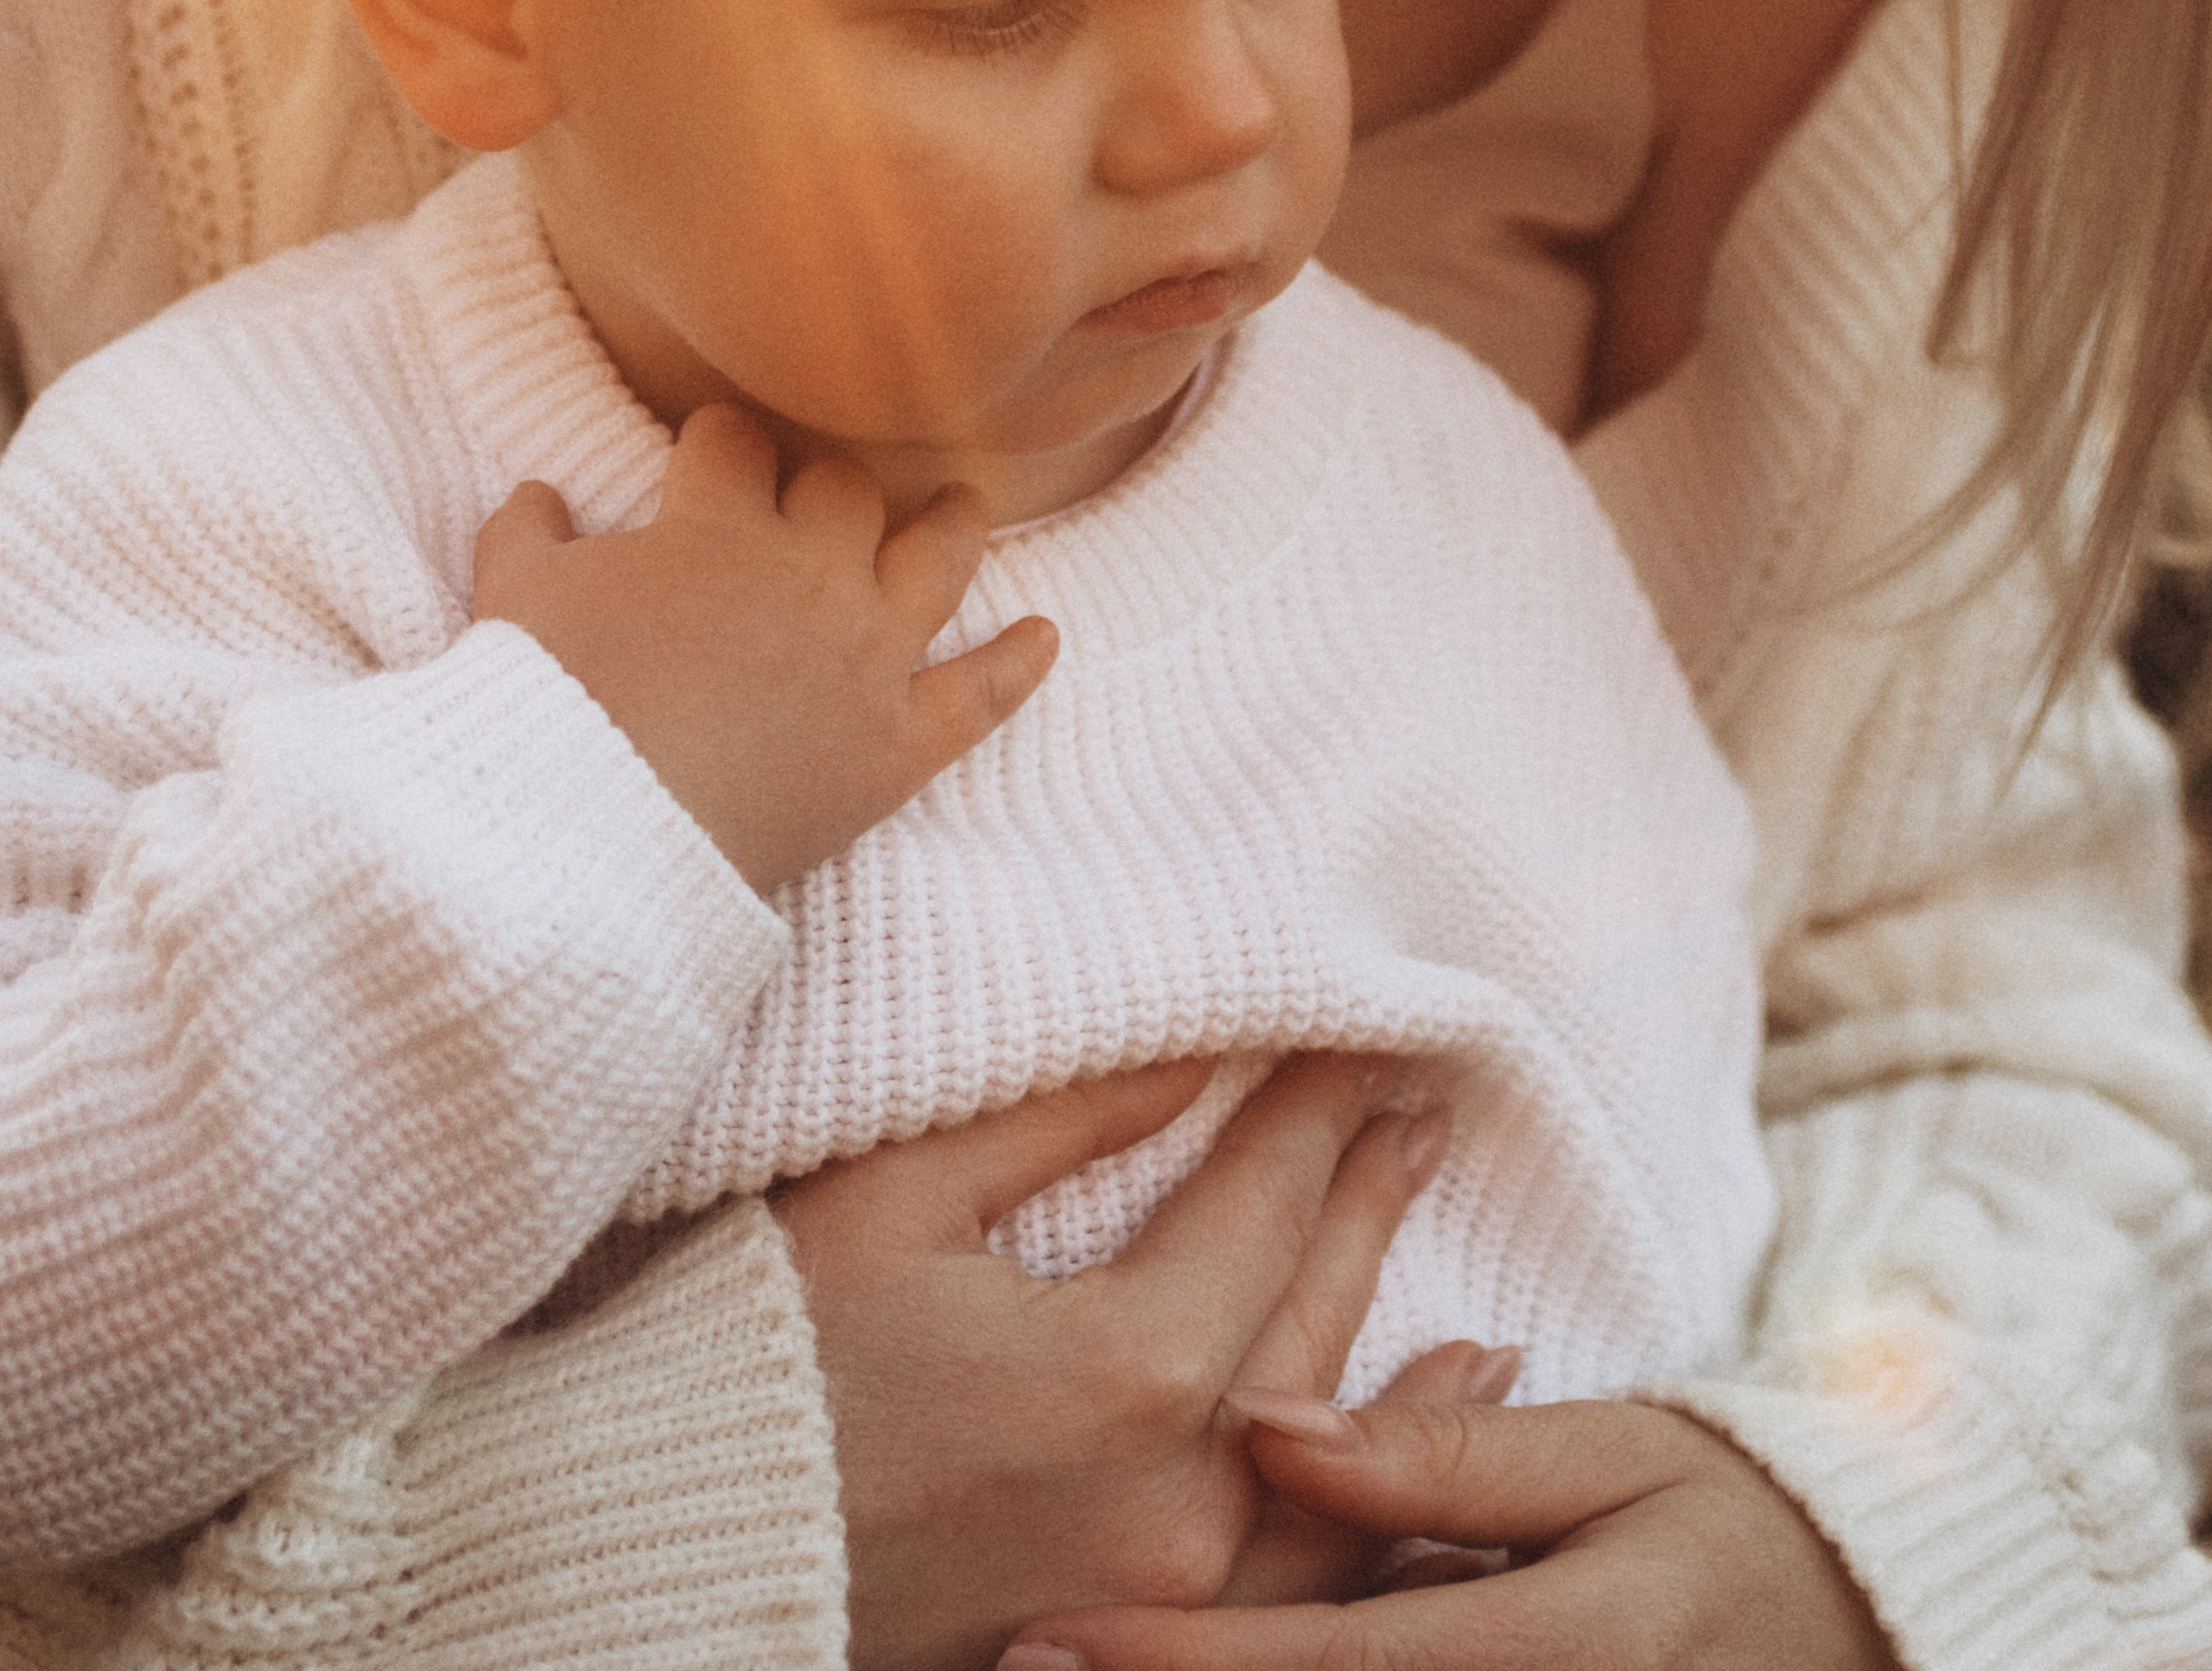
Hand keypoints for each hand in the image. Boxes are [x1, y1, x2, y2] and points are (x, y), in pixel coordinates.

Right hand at [470, 403, 1054, 888]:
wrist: (592, 835)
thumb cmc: (545, 708)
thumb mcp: (513, 599)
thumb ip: (528, 532)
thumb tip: (538, 491)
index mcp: (715, 526)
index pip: (733, 443)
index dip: (721, 441)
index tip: (715, 448)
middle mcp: (809, 571)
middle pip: (843, 489)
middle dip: (827, 480)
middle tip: (819, 491)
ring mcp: (865, 655)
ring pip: (938, 558)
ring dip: (954, 524)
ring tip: (966, 504)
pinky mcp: (897, 744)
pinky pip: (979, 695)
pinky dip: (1018, 664)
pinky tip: (1045, 637)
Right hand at [774, 1051, 1473, 1670]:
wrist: (661, 1558)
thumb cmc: (759, 1356)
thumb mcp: (898, 1196)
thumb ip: (1063, 1116)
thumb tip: (1197, 1041)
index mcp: (1126, 1365)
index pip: (1263, 1194)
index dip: (1315, 1103)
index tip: (1366, 1032)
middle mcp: (1177, 1491)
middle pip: (1310, 1306)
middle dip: (1365, 1194)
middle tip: (1422, 1109)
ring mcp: (1163, 1586)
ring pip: (1324, 1447)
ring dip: (1399, 1350)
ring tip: (1463, 1278)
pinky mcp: (1125, 1636)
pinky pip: (1294, 1575)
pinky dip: (1368, 1508)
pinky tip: (1416, 1468)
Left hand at [1003, 1389, 1895, 1670]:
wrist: (1867, 1621)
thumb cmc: (1727, 1510)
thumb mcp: (1613, 1454)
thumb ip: (1442, 1454)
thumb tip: (1263, 1419)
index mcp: (1574, 1650)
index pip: (1337, 1665)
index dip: (1188, 1658)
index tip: (1050, 1639)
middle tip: (1016, 1664)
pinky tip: (1211, 1662)